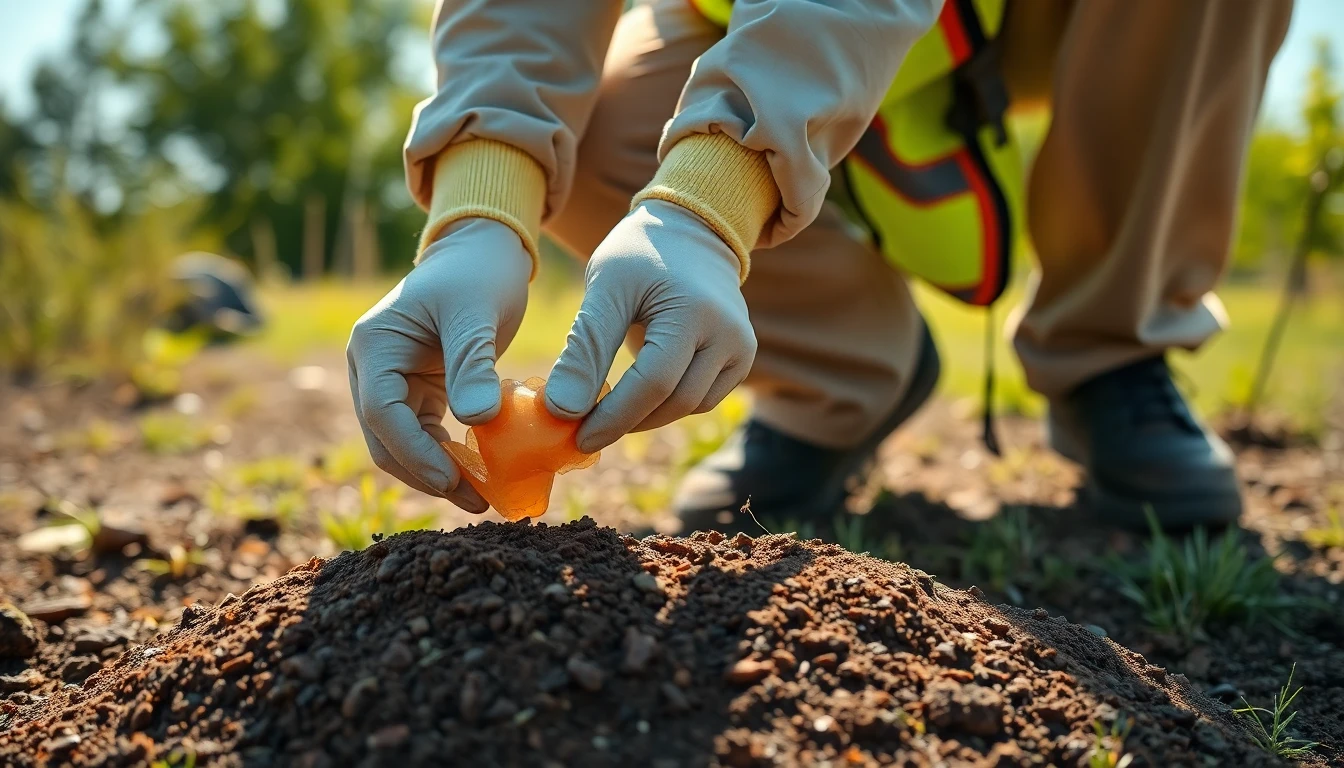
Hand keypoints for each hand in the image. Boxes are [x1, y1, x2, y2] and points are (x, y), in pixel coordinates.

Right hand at [346, 218, 530, 510]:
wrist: (485, 250)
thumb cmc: (480, 272)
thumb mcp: (478, 313)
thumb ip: (473, 363)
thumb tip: (478, 420)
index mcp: (373, 344)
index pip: (382, 412)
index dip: (414, 452)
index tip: (451, 482)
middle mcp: (371, 367)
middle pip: (386, 438)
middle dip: (427, 474)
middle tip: (476, 502)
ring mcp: (391, 381)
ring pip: (403, 444)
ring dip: (439, 472)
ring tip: (484, 498)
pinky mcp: (417, 390)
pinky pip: (426, 435)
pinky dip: (450, 456)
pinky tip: (483, 474)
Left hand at [546, 199, 756, 451]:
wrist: (690, 232)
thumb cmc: (639, 255)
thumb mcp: (605, 289)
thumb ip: (585, 349)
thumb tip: (562, 410)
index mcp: (694, 310)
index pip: (654, 382)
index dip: (614, 416)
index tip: (575, 437)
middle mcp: (729, 333)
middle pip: (675, 401)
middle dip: (626, 422)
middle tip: (583, 430)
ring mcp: (742, 348)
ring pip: (689, 406)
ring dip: (645, 417)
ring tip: (605, 412)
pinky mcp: (742, 359)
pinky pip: (701, 399)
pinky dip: (667, 405)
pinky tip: (637, 397)